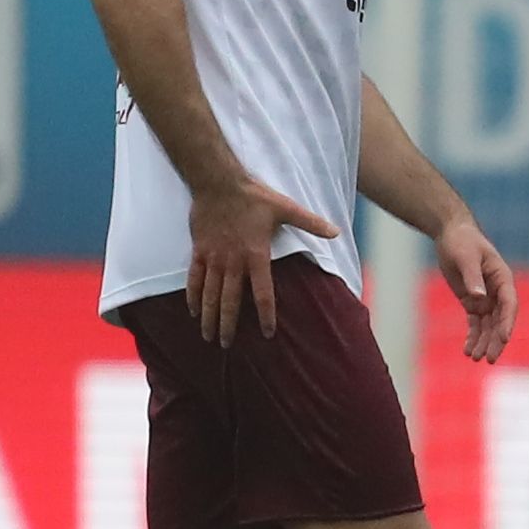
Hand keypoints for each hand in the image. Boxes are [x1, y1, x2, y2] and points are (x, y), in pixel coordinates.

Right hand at [186, 173, 338, 340]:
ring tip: (209, 336)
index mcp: (256, 256)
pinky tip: (192, 311)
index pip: (262, 294)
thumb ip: (311, 223)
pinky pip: (194, 279)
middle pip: (230, 302)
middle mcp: (233, 263)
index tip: (268, 334)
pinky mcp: (199, 251)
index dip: (266, 316)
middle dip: (228, 326)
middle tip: (227, 345)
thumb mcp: (286, 208)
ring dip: (209, 317)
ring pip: (210, 295)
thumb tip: (336, 232)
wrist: (218, 182)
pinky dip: (192, 296)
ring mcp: (214, 258)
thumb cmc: (253, 196)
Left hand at [432, 211, 519, 362]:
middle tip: (488, 359)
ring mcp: (485, 298)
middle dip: (495, 341)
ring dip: (483, 342)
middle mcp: (497, 291)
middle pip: (500, 320)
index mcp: (503, 278)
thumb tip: (478, 298)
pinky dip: (472, 337)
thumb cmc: (462, 241)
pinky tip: (467, 350)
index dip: (507, 323)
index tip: (502, 339)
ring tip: (475, 358)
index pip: (509, 304)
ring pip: (488, 326)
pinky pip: (475, 323)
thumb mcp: (465, 257)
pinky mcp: (472, 302)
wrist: (451, 235)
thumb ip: (472, 277)